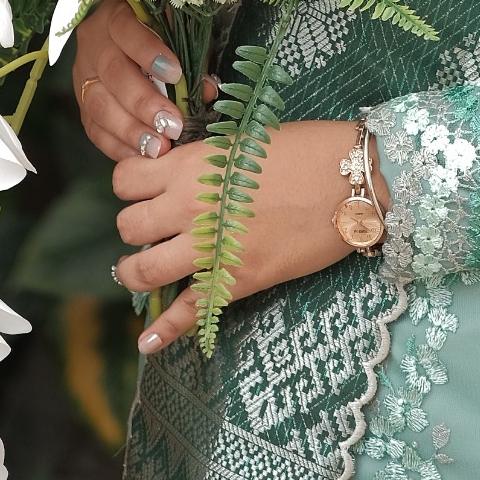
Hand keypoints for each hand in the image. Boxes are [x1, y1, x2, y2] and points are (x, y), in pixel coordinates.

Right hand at [73, 0, 197, 163]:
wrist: (122, 35)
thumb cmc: (159, 27)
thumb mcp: (175, 27)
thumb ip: (189, 52)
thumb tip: (204, 91)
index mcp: (115, 14)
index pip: (127, 30)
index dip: (149, 52)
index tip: (176, 74)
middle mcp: (94, 44)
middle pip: (113, 73)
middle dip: (144, 103)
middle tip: (172, 124)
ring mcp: (83, 76)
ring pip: (100, 106)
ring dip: (131, 131)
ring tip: (158, 148)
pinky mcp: (83, 104)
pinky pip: (95, 129)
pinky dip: (119, 146)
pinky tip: (141, 156)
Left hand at [115, 120, 389, 353]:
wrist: (352, 180)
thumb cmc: (308, 148)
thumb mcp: (247, 139)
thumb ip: (209, 159)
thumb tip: (186, 170)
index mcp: (194, 164)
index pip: (126, 177)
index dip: (131, 182)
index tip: (144, 186)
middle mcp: (190, 206)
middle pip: (128, 226)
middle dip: (135, 226)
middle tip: (153, 227)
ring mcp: (210, 249)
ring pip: (140, 271)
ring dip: (135, 271)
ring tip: (143, 269)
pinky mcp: (235, 282)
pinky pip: (188, 312)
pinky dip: (164, 332)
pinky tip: (147, 341)